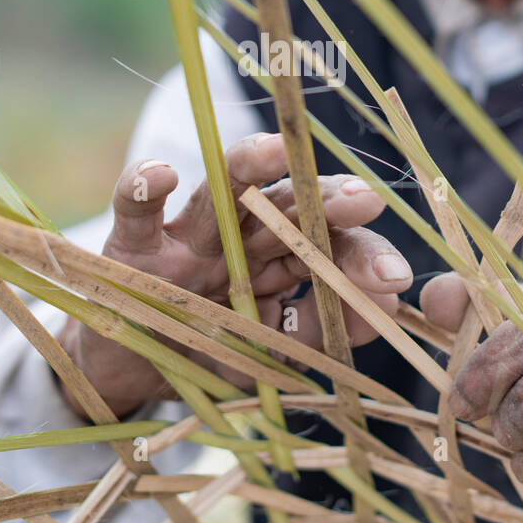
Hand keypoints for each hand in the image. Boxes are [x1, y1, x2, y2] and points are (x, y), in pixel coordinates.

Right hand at [60, 132, 412, 415]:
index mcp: (274, 260)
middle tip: (363, 199)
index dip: (360, 254)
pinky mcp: (130, 247)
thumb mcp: (267, 352)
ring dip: (245, 167)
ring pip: (216, 192)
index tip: (396, 277)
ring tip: (276, 150)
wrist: (127, 373)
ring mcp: (182, 239)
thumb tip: (389, 309)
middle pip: (282, 208)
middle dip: (323, 202)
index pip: (324, 244)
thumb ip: (321, 331)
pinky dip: (140, 187)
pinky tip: (162, 174)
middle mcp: (235, 238)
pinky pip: (135, 210)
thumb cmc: (205, 352)